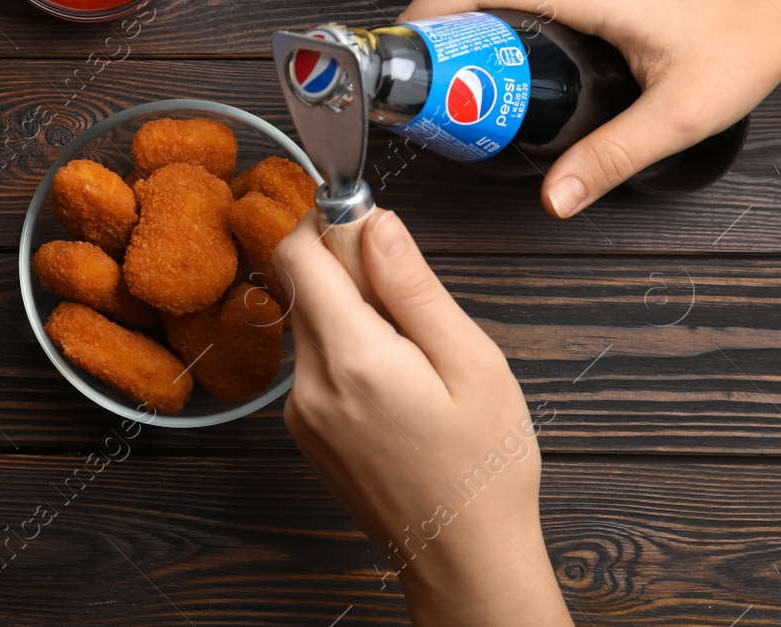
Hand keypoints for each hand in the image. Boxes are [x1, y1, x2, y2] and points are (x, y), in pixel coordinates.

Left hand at [277, 209, 570, 626]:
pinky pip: (316, 362)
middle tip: (413, 302)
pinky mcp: (304, 430)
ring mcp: (299, 411)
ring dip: (352, 313)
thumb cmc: (483, 467)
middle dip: (349, 270)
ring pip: (310, 321)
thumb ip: (413, 286)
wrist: (462, 558)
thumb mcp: (471, 362)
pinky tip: (398, 384)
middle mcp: (309, 383)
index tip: (371, 224)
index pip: (297, 254)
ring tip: (415, 354)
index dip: (329, 223)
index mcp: (350, 358)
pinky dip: (348, 351)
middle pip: (301, 284)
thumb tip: (375, 221)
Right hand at [402, 0, 780, 216]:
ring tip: (464, 85)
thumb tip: (554, 198)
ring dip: (473, 31)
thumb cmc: (746, 40)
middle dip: (442, 38)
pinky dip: (503, 22)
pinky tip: (511, 65)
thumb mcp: (679, 114)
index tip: (397, 55)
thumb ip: (611, 158)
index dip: (422, 14)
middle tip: (431, 93)